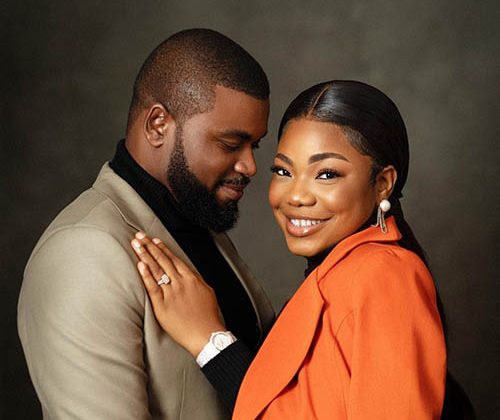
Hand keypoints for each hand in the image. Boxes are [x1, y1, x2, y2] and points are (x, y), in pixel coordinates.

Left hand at [131, 232, 225, 356]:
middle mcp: (181, 283)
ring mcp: (171, 294)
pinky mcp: (163, 306)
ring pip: (156, 270)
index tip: (155, 240)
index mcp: (192, 279)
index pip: (174, 259)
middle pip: (163, 260)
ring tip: (136, 245)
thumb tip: (188, 274)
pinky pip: (153, 287)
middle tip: (140, 235)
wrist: (206, 335)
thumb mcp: (207, 292)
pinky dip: (146, 275)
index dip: (163, 248)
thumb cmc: (208, 317)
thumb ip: (196, 281)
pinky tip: (140, 265)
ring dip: (145, 255)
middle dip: (150, 246)